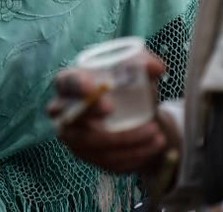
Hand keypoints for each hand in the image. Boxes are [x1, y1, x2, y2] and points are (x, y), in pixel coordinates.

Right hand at [47, 54, 173, 175]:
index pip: (66, 83)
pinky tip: (154, 146)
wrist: (134, 114)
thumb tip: (156, 68)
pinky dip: (134, 155)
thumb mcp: (135, 69)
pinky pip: (108, 161)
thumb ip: (144, 62)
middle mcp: (65, 112)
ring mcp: (75, 138)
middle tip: (113, 109)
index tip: (95, 87)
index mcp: (72, 82)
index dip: (76, 86)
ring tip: (156, 132)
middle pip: (70, 117)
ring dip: (126, 140)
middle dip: (91, 114)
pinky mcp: (89, 157)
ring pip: (93, 144)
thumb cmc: (126, 85)